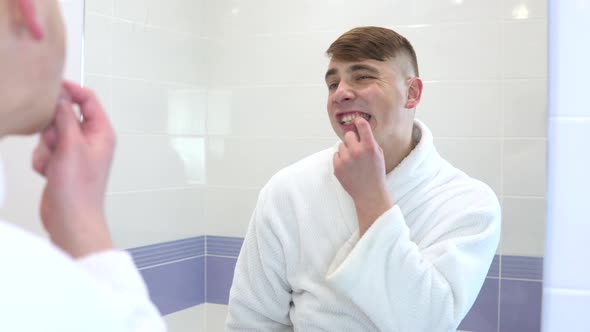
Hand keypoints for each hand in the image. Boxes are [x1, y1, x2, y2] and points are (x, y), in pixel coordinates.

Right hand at [32, 81, 114, 257]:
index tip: (52, 85)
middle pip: (65, 116)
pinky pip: (45, 150)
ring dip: (46, 148)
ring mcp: (75, 152)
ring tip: (54, 164)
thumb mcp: (71, 145)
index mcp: (101, 132)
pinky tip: (48, 173)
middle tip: (55, 143)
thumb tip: (61, 96)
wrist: (70, 218)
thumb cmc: (78, 188)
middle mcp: (91, 140)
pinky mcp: (62, 163)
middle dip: (53, 129)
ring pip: (51, 134)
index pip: (88, 100)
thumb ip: (65, 117)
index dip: (71, 90)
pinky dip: (43, 160)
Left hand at [333, 117, 392, 235]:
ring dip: (346, 150)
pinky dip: (341, 159)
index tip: (357, 122)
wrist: (369, 193)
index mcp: (369, 147)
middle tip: (356, 148)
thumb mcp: (379, 155)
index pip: (361, 124)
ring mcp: (345, 160)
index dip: (359, 122)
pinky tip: (349, 167)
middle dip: (352, 139)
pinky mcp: (337, 167)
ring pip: (341, 145)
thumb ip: (370, 141)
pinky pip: (336, 155)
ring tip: (353, 161)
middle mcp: (356, 151)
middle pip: (348, 135)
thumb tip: (359, 128)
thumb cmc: (375, 173)